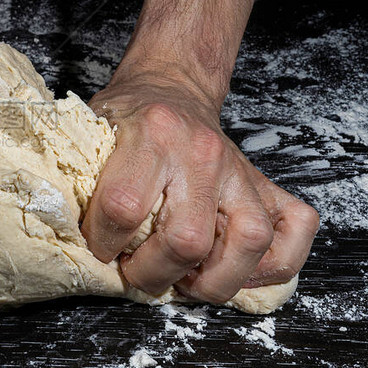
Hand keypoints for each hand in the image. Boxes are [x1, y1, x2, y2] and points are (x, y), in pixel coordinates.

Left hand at [81, 72, 318, 303]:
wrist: (169, 85)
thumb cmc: (129, 115)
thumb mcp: (93, 132)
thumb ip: (85, 181)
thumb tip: (73, 241)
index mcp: (151, 134)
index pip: (123, 207)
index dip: (103, 242)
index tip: (99, 249)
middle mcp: (201, 152)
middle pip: (187, 238)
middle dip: (153, 273)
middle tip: (137, 273)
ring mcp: (239, 168)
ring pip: (248, 241)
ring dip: (214, 280)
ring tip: (186, 282)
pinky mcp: (264, 182)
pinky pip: (294, 229)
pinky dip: (273, 265)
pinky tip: (237, 272)